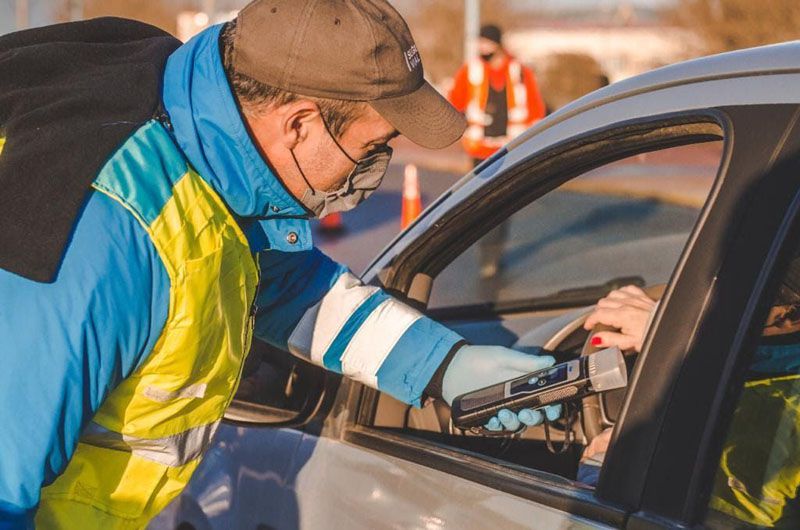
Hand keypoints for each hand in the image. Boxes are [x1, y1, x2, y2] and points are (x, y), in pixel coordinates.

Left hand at [442, 345, 561, 432]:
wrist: (452, 367)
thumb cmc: (480, 359)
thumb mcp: (504, 357)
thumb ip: (526, 362)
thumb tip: (550, 362)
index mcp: (524, 385)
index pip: (544, 400)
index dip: (552, 407)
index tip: (552, 411)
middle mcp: (515, 400)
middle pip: (533, 416)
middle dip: (533, 418)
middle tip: (525, 413)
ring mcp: (501, 409)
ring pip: (515, 425)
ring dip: (513, 423)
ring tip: (503, 414)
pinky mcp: (486, 417)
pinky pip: (496, 428)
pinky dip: (496, 427)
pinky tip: (492, 420)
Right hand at [584, 285, 655, 352]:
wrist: (672, 329)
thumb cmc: (653, 337)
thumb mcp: (629, 344)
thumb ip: (611, 340)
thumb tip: (596, 339)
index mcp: (622, 315)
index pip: (598, 314)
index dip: (589, 320)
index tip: (588, 326)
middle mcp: (627, 304)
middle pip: (603, 302)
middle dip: (597, 312)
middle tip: (598, 321)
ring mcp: (636, 299)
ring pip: (613, 294)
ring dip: (607, 301)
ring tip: (607, 310)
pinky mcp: (644, 297)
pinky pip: (627, 289)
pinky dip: (621, 293)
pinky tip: (621, 298)